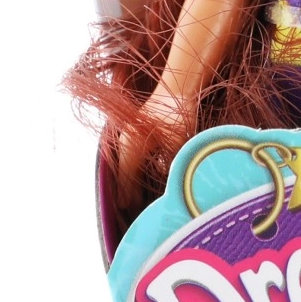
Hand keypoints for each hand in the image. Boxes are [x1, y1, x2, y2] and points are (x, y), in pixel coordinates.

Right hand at [116, 84, 194, 205]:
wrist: (176, 88)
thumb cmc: (178, 115)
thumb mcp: (177, 145)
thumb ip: (167, 165)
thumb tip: (158, 183)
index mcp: (131, 149)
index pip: (126, 181)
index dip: (129, 199)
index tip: (130, 214)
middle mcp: (124, 144)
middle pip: (122, 176)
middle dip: (126, 194)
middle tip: (129, 213)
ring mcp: (127, 138)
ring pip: (123, 166)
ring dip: (128, 182)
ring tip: (132, 201)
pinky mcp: (132, 133)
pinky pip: (127, 157)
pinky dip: (130, 170)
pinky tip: (136, 179)